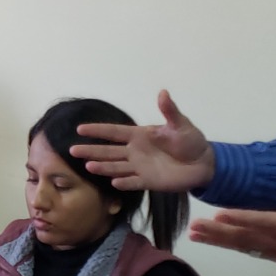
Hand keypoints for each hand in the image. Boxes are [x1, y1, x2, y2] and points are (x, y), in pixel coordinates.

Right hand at [69, 88, 214, 191]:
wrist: (203, 163)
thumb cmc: (191, 141)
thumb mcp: (181, 124)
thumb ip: (169, 110)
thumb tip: (163, 92)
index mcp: (140, 136)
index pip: (114, 132)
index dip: (97, 131)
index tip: (79, 130)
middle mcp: (135, 151)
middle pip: (108, 151)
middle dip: (91, 151)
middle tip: (72, 150)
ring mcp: (140, 167)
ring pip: (116, 166)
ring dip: (102, 167)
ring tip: (87, 167)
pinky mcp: (148, 181)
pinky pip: (132, 182)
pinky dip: (124, 182)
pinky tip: (113, 182)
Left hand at [190, 138, 275, 275]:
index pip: (266, 222)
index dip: (242, 219)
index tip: (219, 216)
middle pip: (248, 238)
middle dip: (219, 233)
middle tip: (194, 228)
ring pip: (248, 247)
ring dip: (222, 241)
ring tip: (197, 235)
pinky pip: (257, 252)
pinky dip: (237, 246)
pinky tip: (220, 241)